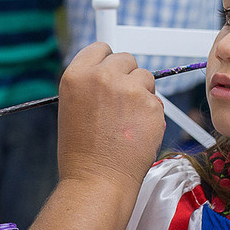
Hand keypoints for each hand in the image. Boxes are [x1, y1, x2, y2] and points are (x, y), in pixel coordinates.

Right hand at [57, 43, 162, 192]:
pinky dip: (151, 115)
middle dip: (127, 77)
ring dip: (142, 95)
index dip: (108, 62)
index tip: (112, 75)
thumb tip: (112, 74)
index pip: (101, 49)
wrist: (97, 180)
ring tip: (126, 123)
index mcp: (76, 75)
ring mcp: (128, 89)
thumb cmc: (82, 153)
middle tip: (121, 105)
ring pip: (146, 78)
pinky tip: (136, 134)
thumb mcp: (72, 108)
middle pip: (126, 58)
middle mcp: (101, 76)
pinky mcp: (151, 105)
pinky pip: (157, 101)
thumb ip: (90, 85)